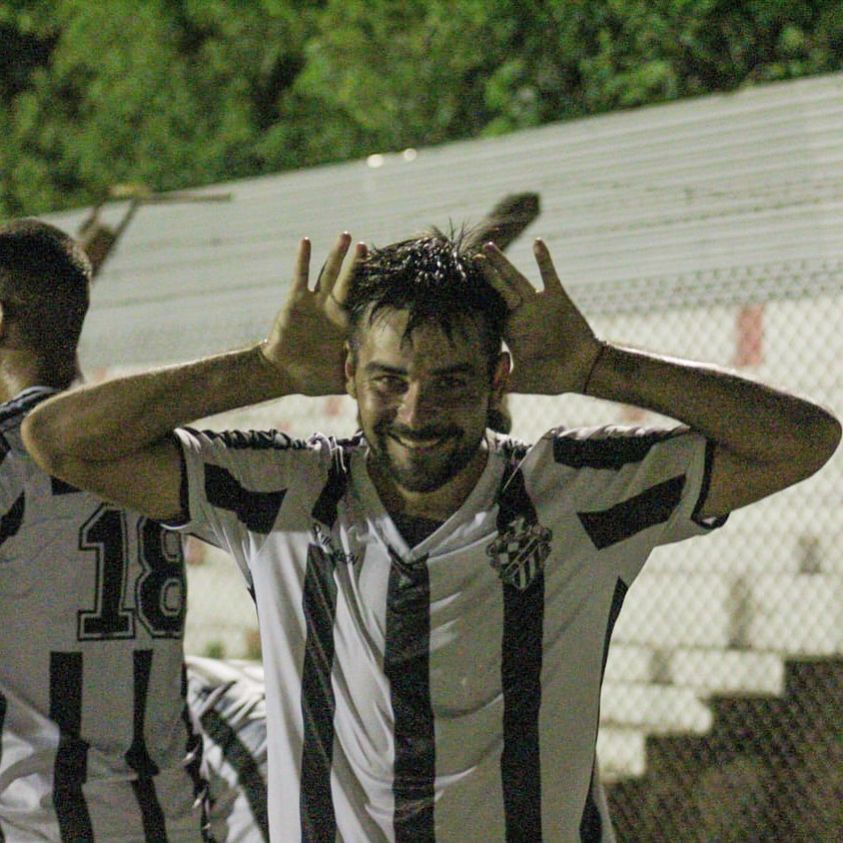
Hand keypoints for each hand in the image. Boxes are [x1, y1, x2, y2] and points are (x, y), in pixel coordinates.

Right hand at [262, 233, 366, 395]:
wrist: (283, 373)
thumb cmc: (312, 376)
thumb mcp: (341, 381)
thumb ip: (359, 383)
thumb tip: (380, 393)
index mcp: (344, 324)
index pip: (362, 302)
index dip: (372, 288)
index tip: (388, 272)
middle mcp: (332, 309)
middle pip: (348, 282)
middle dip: (357, 265)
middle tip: (367, 245)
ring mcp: (314, 302)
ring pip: (327, 273)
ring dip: (336, 255)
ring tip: (345, 235)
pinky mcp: (296, 301)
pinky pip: (300, 277)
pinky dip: (303, 259)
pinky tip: (307, 241)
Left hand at [479, 239, 600, 394]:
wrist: (583, 370)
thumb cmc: (552, 378)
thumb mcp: (521, 382)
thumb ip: (502, 383)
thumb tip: (483, 392)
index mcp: (511, 330)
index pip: (489, 310)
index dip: (476, 298)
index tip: (461, 284)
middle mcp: (522, 314)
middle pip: (499, 289)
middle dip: (487, 273)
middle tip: (473, 256)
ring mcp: (538, 304)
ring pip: (516, 279)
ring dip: (503, 264)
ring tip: (489, 247)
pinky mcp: (557, 298)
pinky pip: (549, 276)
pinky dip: (544, 260)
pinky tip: (537, 243)